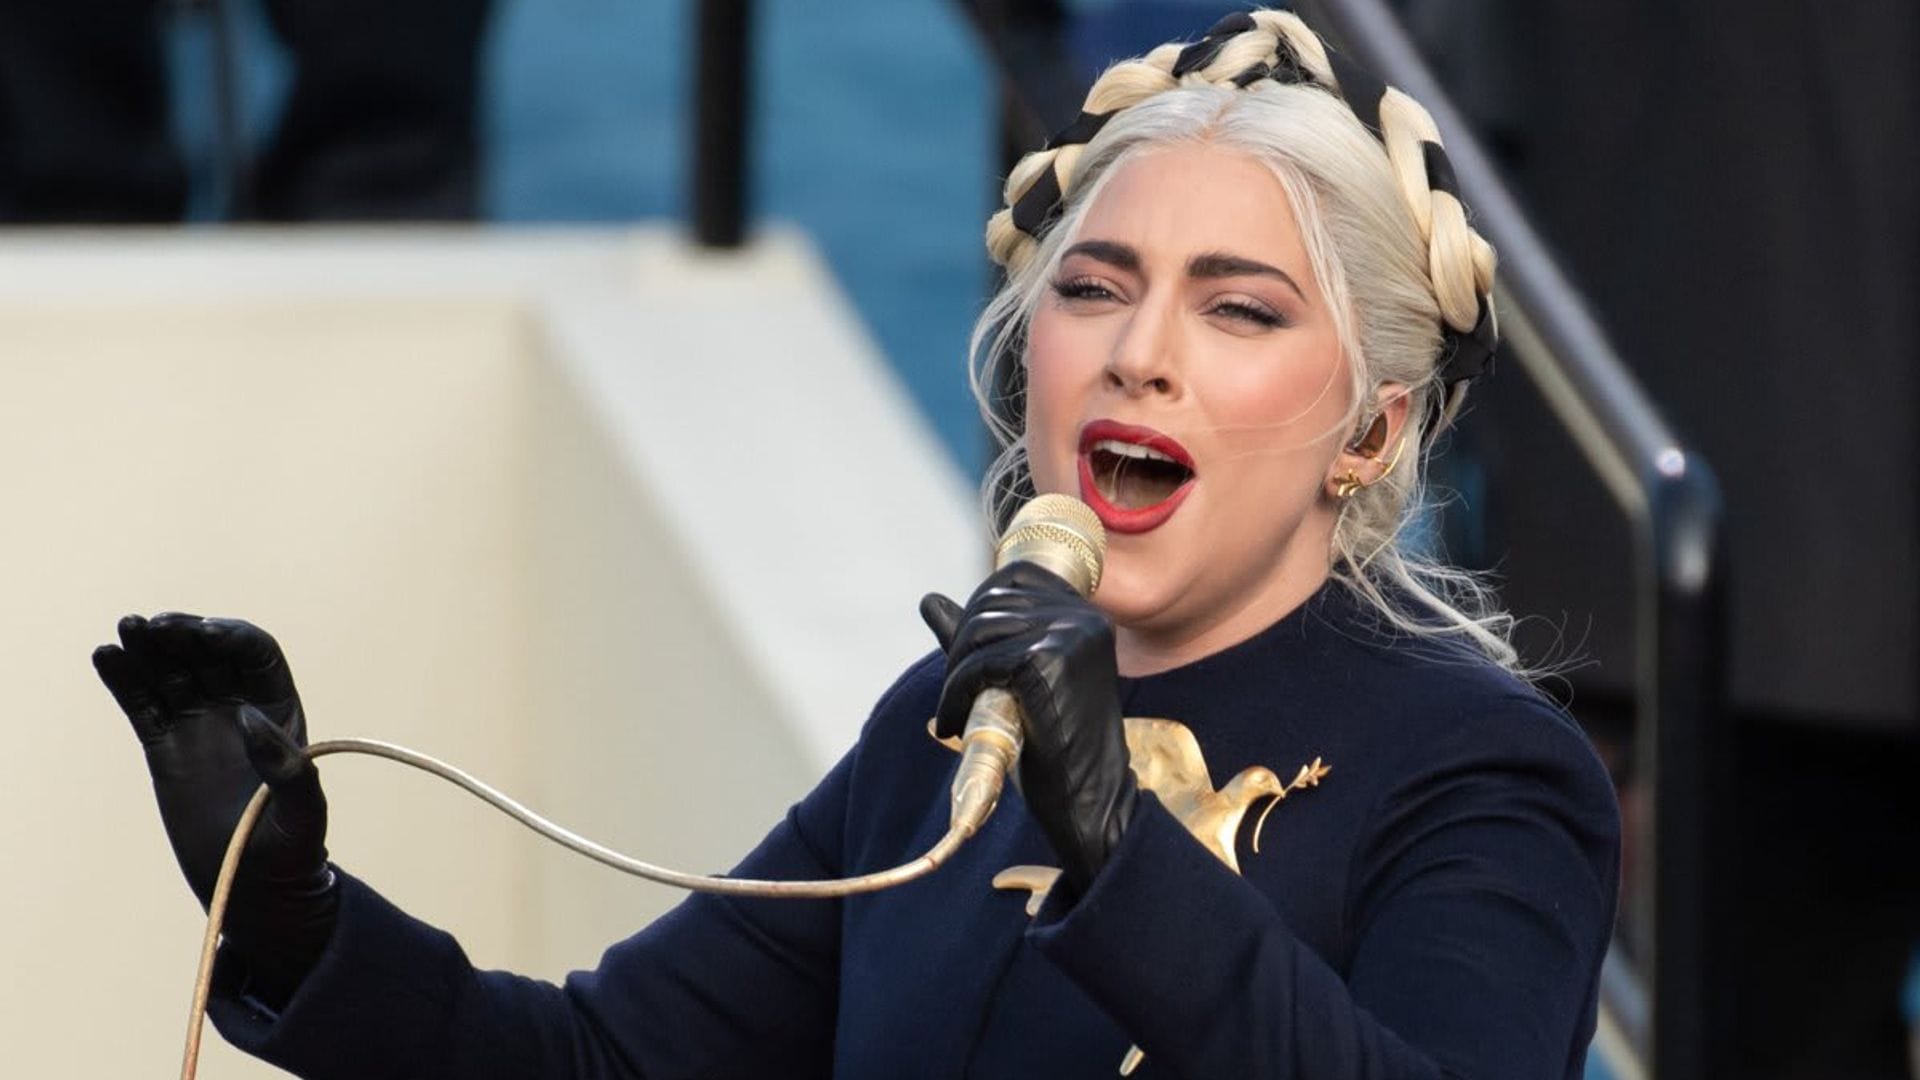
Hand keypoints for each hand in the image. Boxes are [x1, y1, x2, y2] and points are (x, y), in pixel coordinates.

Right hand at [93, 613, 335, 1002]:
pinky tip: (107, 657)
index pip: (256, 654)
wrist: (256, 888)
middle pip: (208, 654)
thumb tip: (250, 717)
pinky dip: (124, 679)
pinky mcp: (165, 746)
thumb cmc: (292, 852)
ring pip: (171, 672)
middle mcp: (239, 708)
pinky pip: (143, 704)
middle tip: (155, 626)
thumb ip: (289, 771)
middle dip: (184, 633)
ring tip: (126, 630)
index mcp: (279, 711)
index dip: (231, 637)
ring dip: (150, 647)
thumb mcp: (303, 814)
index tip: (205, 633)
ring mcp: (199, 725)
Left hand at [920, 563, 1136, 898]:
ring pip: (980, 631)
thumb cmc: (1054, 745)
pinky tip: (953, 726)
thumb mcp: (1016, 681)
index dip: (977, 610)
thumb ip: (978, 639)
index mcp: (1085, 615)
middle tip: (954, 695)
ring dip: (953, 674)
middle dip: (959, 646)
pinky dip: (954, 694)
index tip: (966, 659)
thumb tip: (928, 600)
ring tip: (953, 714)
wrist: (1089, 800)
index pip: (1013, 577)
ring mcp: (1070, 635)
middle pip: (991, 602)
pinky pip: (978, 664)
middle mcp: (1083, 616)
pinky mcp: (1048, 661)